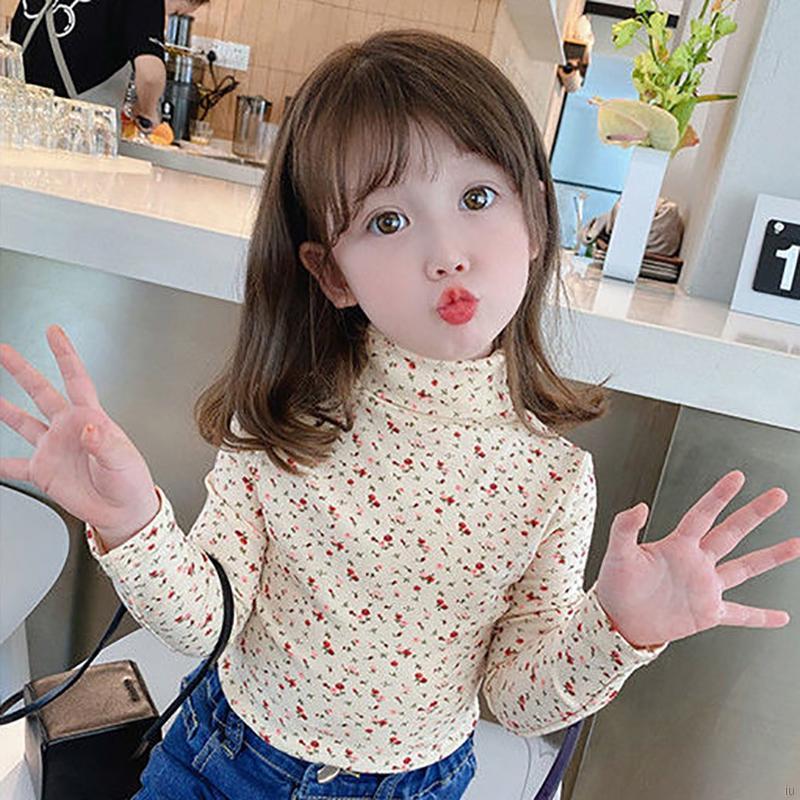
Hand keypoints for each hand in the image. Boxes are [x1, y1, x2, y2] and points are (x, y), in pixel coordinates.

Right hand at [0, 326, 159, 548]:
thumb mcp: (122, 460)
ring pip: (22, 422)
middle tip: (4, 351)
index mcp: (91, 418)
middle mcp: (68, 428)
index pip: (76, 379)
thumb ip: (104, 443)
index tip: (54, 332)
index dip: (64, 355)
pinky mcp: (44, 471)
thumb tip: (89, 429)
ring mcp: (54, 448)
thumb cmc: (131, 482)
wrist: (123, 511)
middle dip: (22, 370)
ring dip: (4, 409)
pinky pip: (14, 466)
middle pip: (41, 392)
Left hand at [594, 470, 799, 648]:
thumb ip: (625, 528)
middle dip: (755, 513)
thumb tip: (639, 506)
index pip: (703, 514)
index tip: (737, 477)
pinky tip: (781, 617)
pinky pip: (740, 614)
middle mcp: (696, 562)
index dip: (719, 496)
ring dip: (771, 557)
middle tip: (777, 495)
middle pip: (732, 532)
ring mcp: (705, 587)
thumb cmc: (615, 585)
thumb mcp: (617, 553)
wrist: (617, 620)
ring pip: (745, 568)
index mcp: (677, 546)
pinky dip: (760, 617)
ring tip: (796, 544)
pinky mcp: (707, 612)